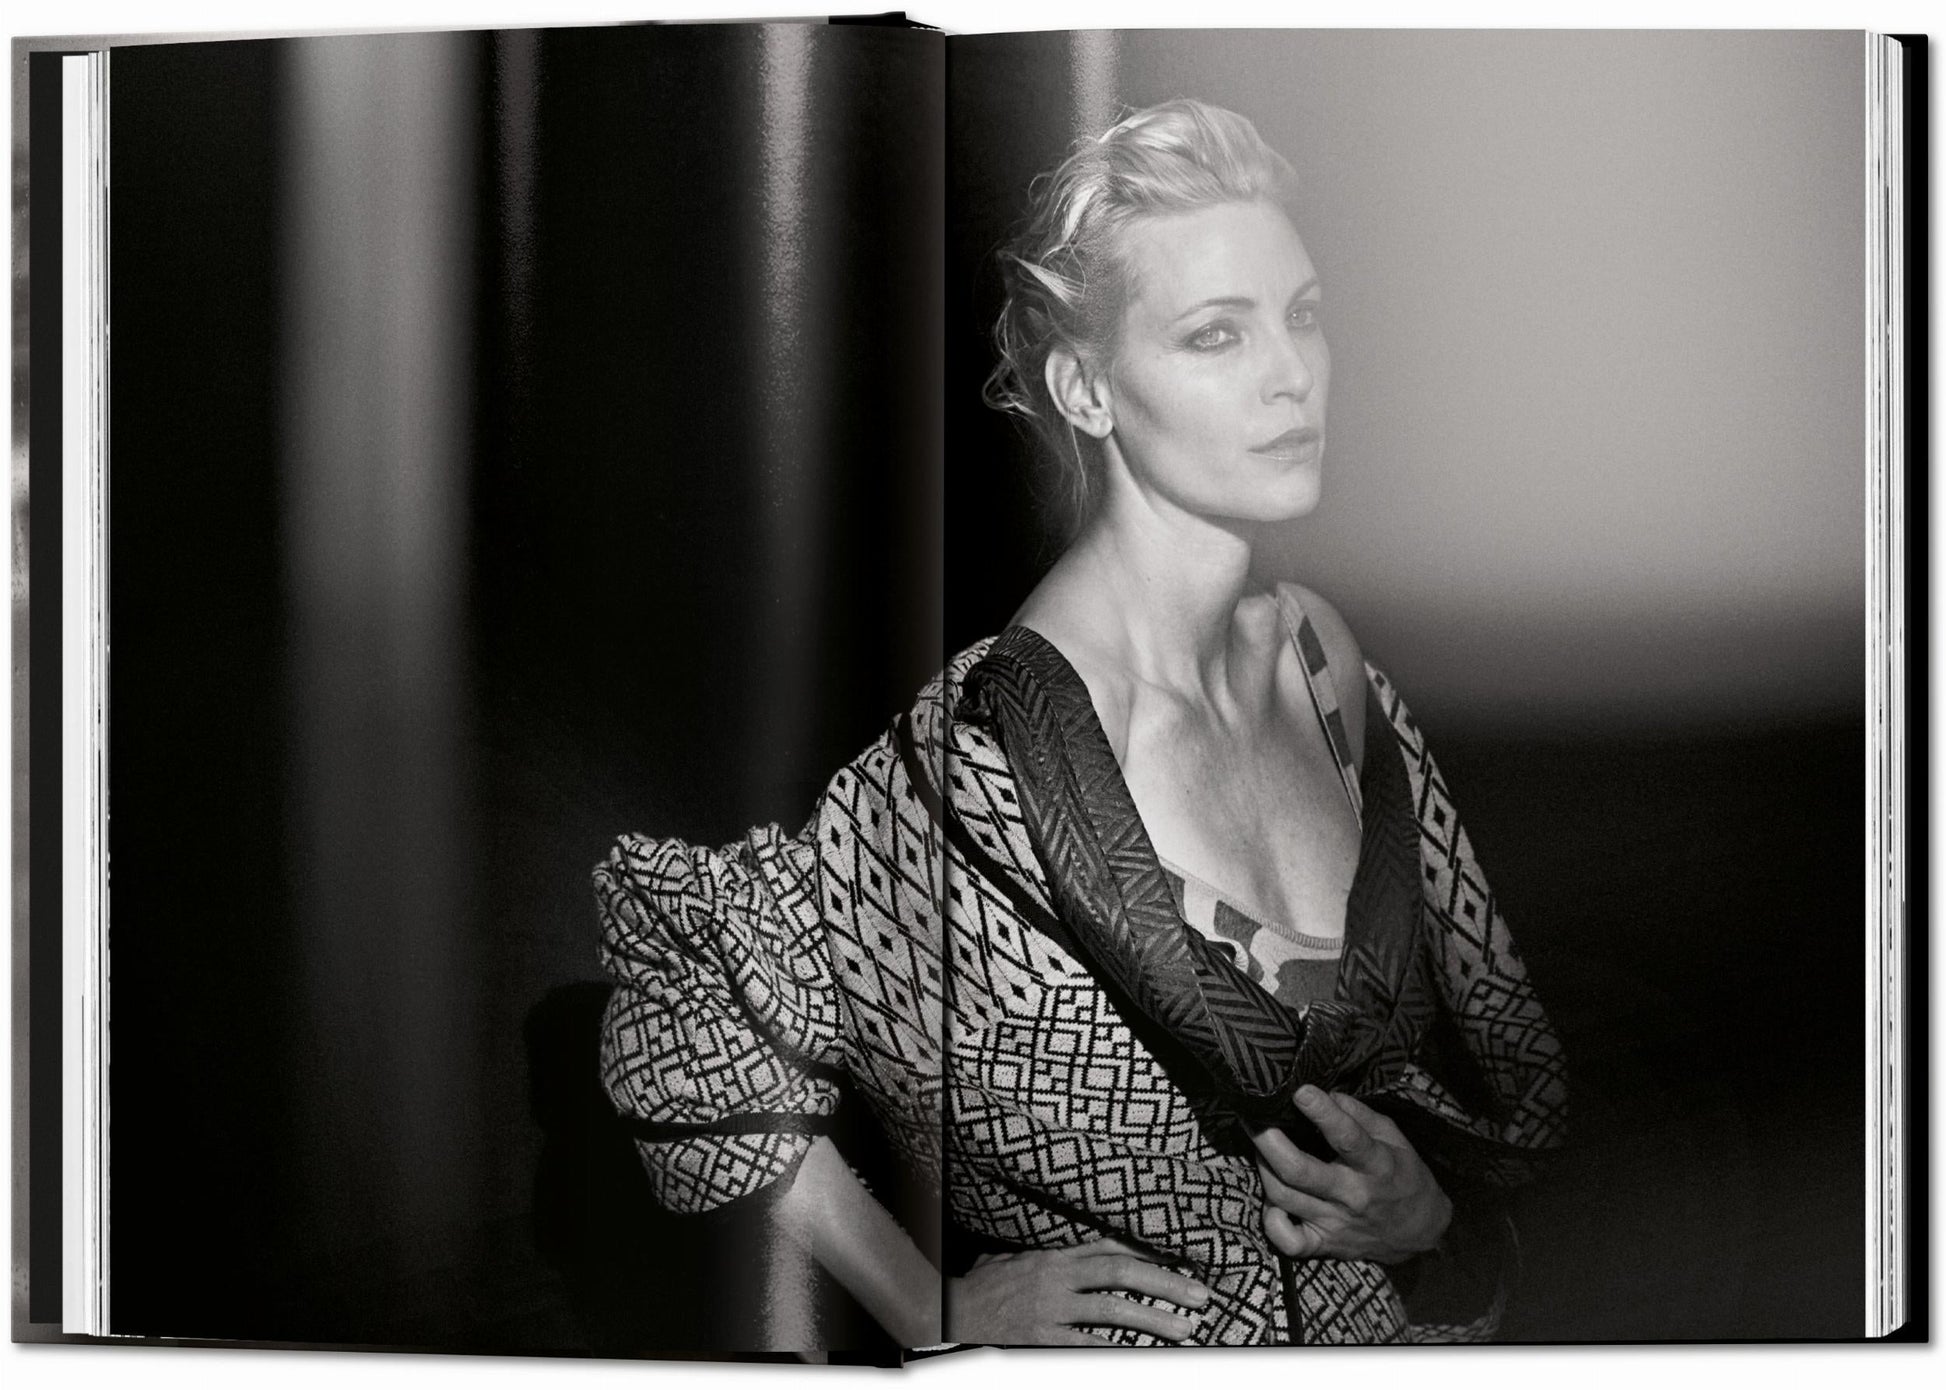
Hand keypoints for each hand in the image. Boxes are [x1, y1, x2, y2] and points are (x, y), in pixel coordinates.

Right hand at [945, 1236, 1213, 1345]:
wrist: (943, 1316)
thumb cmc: (979, 1292)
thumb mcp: (1013, 1263)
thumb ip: (1047, 1258)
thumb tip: (1081, 1252)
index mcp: (1052, 1258)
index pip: (1109, 1250)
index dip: (1149, 1258)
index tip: (1183, 1268)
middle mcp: (1055, 1279)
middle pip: (1121, 1275)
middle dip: (1165, 1286)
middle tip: (1200, 1298)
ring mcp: (1049, 1311)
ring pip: (1113, 1311)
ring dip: (1153, 1320)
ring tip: (1185, 1330)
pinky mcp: (1040, 1340)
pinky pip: (1086, 1347)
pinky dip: (1115, 1354)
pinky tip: (1139, 1358)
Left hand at [1252, 1086, 1452, 1264]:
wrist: (1419, 1231)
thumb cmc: (1402, 1175)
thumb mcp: (1393, 1137)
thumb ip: (1360, 1114)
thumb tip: (1327, 1094)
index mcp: (1376, 1165)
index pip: (1347, 1138)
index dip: (1322, 1112)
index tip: (1300, 1091)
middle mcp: (1352, 1196)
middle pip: (1299, 1171)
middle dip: (1269, 1141)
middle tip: (1255, 1118)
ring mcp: (1335, 1224)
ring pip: (1284, 1197)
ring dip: (1263, 1168)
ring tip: (1259, 1146)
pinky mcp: (1324, 1245)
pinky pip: (1287, 1241)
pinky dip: (1271, 1221)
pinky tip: (1272, 1200)